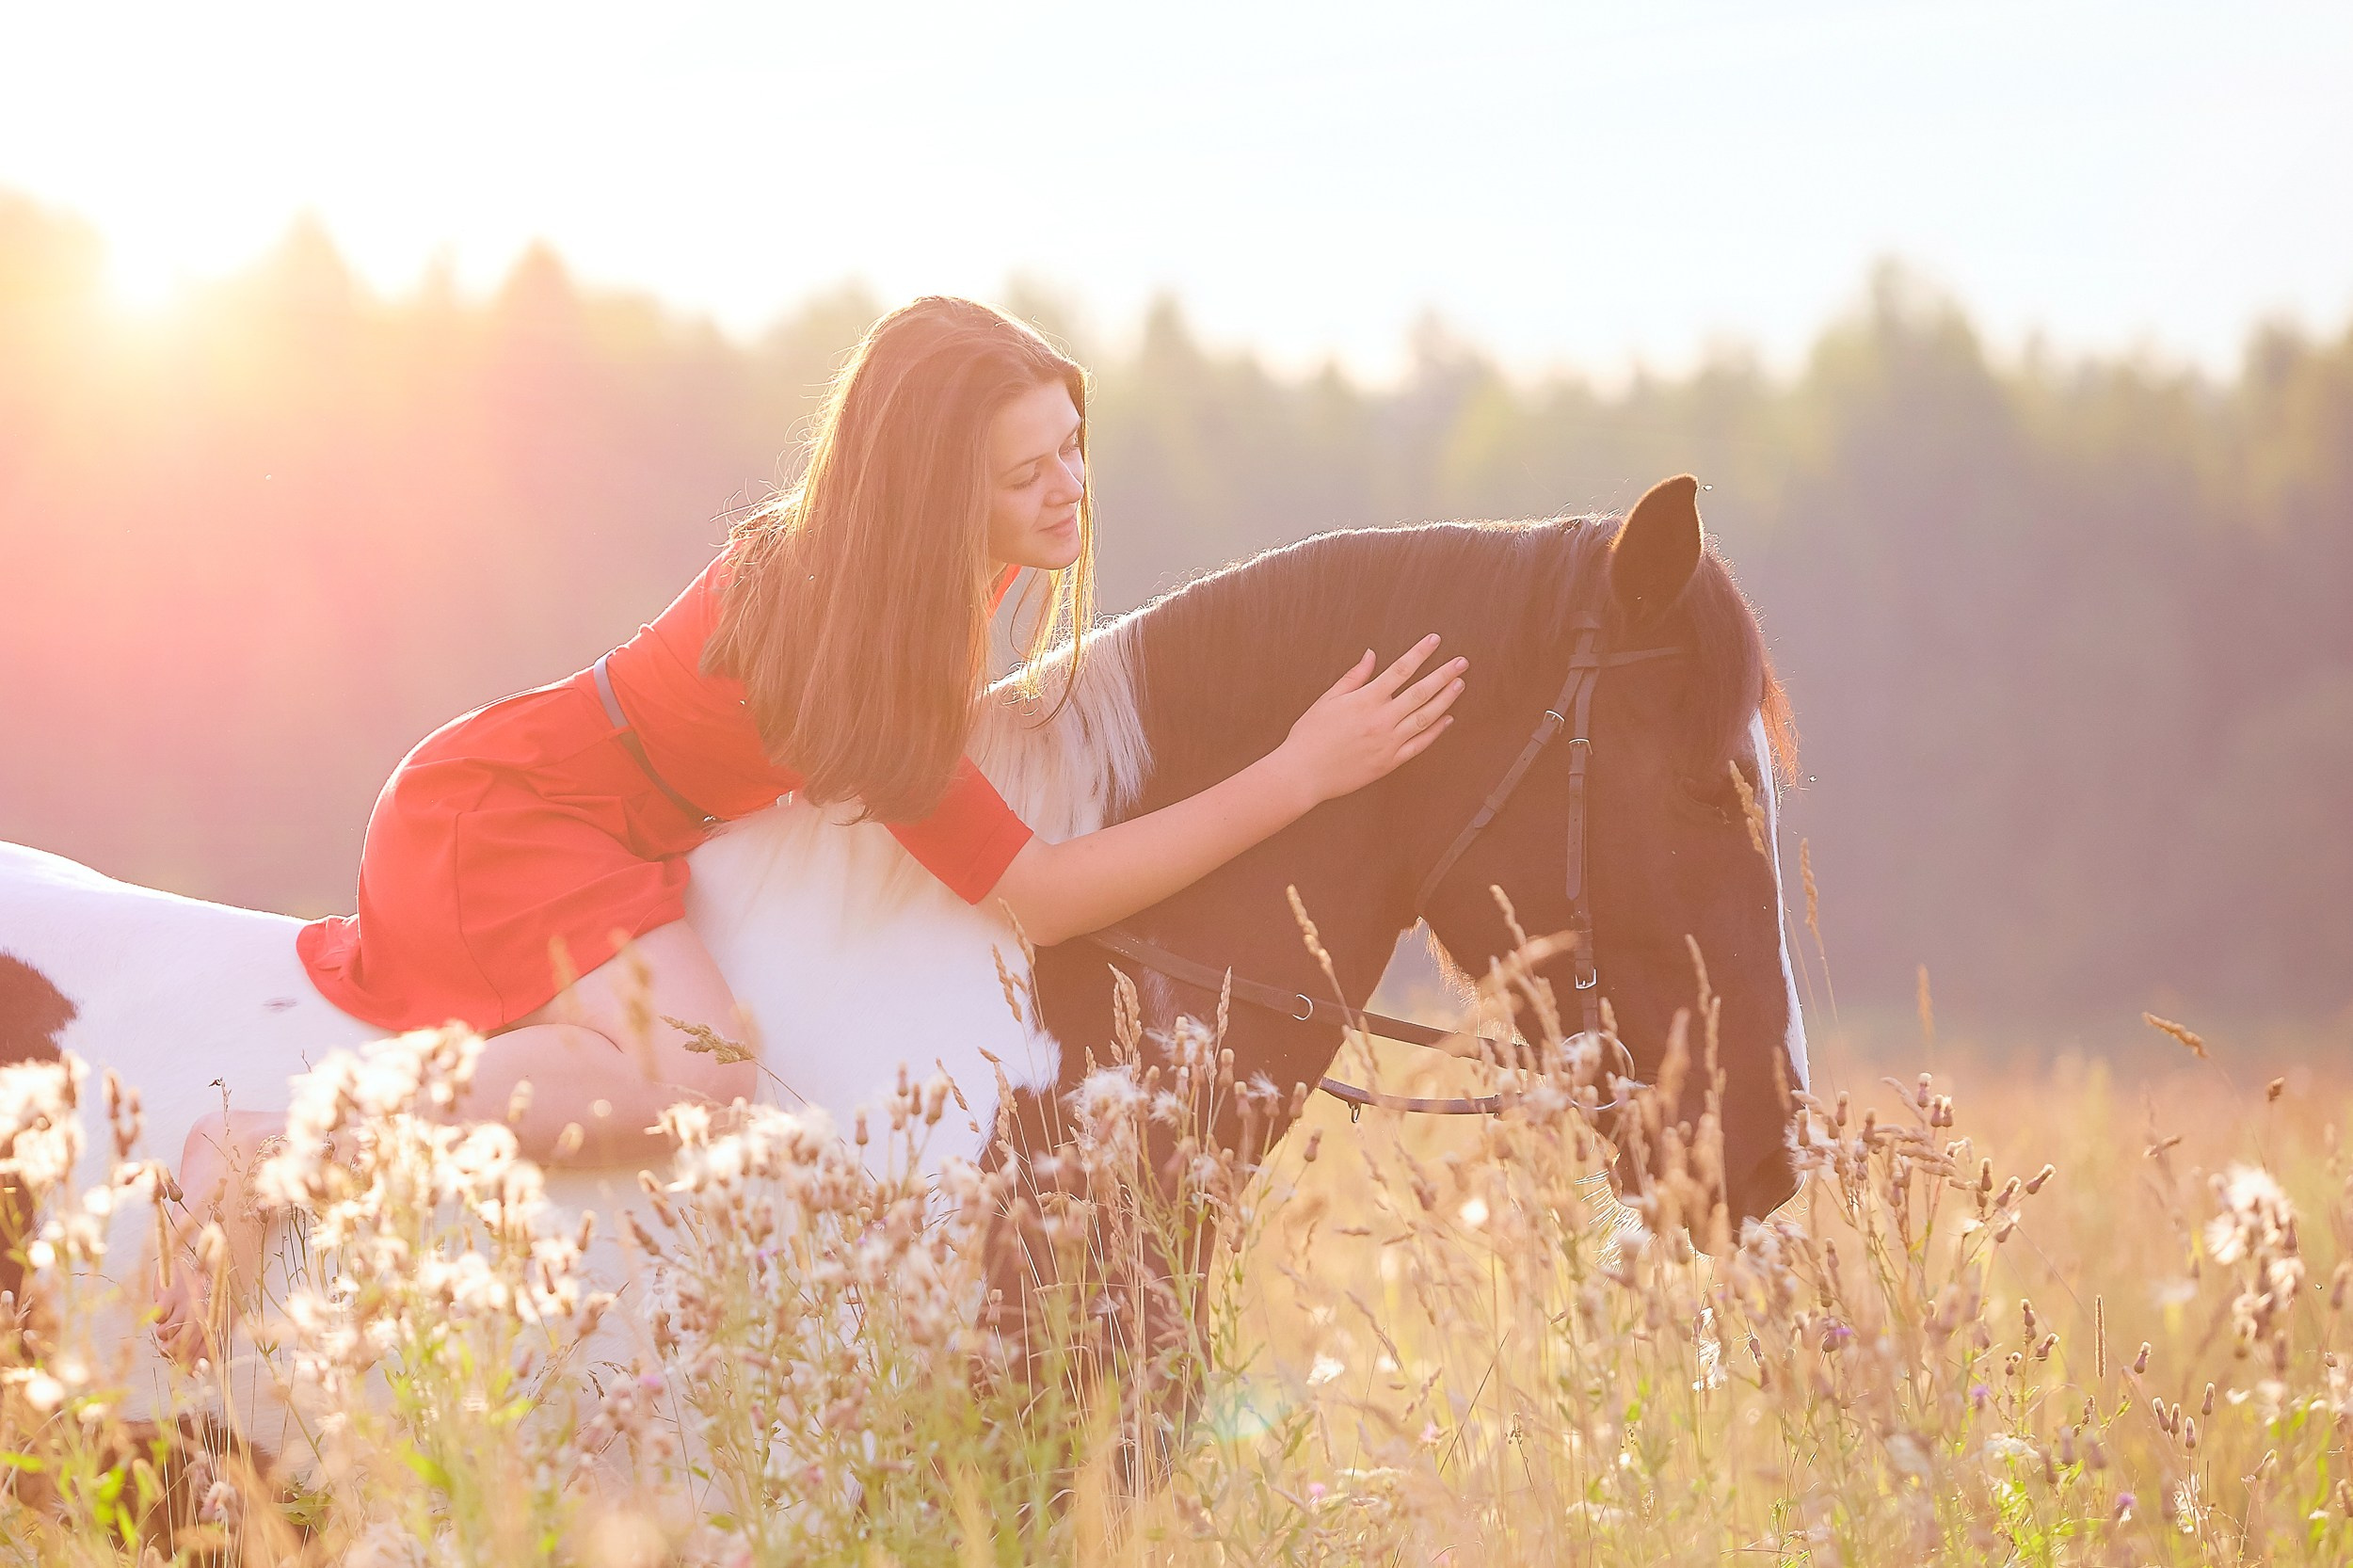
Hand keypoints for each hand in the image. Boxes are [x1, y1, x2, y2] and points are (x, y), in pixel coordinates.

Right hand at [1273, 635, 1466, 806]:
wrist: (1303, 774)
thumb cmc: (1310, 735)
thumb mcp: (1328, 700)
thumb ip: (1354, 677)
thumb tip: (1371, 655)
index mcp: (1365, 700)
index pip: (1400, 670)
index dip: (1420, 653)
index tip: (1435, 640)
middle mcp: (1381, 719)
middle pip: (1420, 692)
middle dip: (1443, 674)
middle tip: (1462, 662)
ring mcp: (1388, 742)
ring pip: (1425, 717)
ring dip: (1445, 699)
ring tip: (1459, 685)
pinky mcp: (1389, 762)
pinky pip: (1419, 745)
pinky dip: (1435, 731)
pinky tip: (1447, 719)